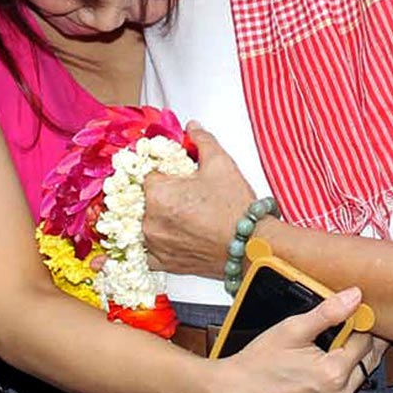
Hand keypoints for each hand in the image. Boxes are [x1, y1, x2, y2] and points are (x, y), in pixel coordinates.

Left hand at [143, 122, 254, 276]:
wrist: (250, 245)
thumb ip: (202, 141)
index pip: (147, 174)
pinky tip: (168, 236)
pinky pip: (146, 251)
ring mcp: (154, 244)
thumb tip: (193, 128)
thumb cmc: (235, 208)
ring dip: (154, 218)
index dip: (162, 171)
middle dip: (158, 195)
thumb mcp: (220, 164)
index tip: (173, 174)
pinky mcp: (162, 263)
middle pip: (142, 200)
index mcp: (158, 194)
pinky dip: (153, 244)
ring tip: (180, 215)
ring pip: (142, 224)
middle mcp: (150, 221)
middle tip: (181, 194)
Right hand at [216, 287, 380, 392]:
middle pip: (364, 368)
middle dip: (357, 351)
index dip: (361, 329)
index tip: (355, 323)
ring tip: (318, 366)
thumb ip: (328, 312)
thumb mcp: (292, 329)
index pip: (365, 344)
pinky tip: (312, 389)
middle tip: (342, 341)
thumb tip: (355, 297)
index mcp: (333, 373)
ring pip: (350, 391)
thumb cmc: (258, 363)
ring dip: (344, 377)